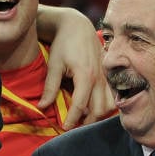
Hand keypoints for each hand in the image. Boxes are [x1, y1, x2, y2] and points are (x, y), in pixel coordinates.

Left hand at [39, 10, 112, 128]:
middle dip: (87, 121)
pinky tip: (93, 107)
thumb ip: (50, 88)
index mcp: (86, 75)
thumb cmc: (63, 44)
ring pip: (109, 105)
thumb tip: (41, 107)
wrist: (77, 26)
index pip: (80, 105)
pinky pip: (113, 96)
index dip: (72, 119)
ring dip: (98, 114)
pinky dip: (105, 105)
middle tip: (74, 125)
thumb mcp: (54, 65)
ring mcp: (107, 76)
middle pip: (99, 109)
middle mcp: (100, 78)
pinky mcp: (109, 75)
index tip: (65, 128)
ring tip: (83, 117)